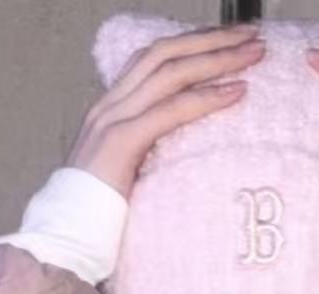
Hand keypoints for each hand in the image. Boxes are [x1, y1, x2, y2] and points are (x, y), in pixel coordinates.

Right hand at [64, 23, 264, 199]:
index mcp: (110, 108)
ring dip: (217, 59)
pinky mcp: (122, 142)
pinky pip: (171, 111)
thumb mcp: (125, 173)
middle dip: (211, 39)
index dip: (191, 44)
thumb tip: (180, 152)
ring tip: (253, 53)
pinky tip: (236, 91)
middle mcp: (110, 105)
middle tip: (252, 34)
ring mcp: (113, 120)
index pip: (152, 59)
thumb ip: (146, 152)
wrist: (65, 234)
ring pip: (170, 72)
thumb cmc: (98, 215)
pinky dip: (207, 98)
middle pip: (164, 52)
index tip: (229, 40)